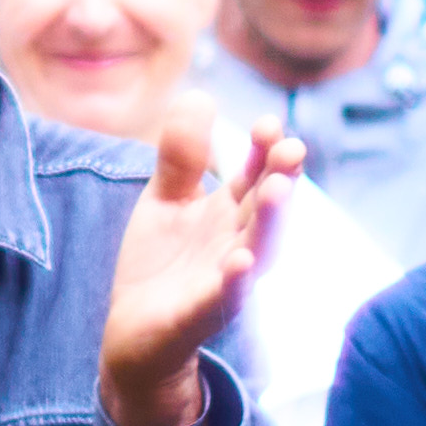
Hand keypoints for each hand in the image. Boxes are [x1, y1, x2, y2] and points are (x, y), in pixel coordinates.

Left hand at [101, 118, 288, 425]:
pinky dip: (236, 280)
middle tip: (291, 148)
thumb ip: (181, 155)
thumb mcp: (166, 200)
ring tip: (278, 190)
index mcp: (230, 213)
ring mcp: (226, 279)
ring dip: (270, 221)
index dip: (264, 151)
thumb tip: (199, 96)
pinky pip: (225, 297)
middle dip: (280, 178)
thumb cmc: (161, 262)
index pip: (255, 176)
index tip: (268, 124)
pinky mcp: (204, 313)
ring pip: (257, 248)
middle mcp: (238, 243)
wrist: (134, 329)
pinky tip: (242, 261)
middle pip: (266, 208)